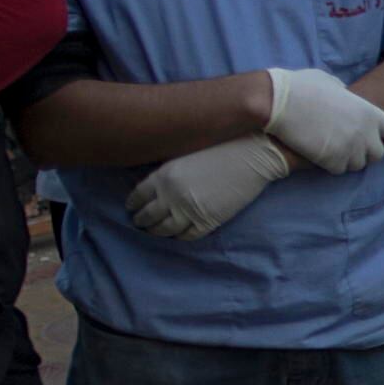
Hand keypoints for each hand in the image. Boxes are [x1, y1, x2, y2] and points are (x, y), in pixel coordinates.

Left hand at [129, 132, 295, 238]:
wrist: (251, 155)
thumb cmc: (219, 147)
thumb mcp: (184, 153)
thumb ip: (166, 170)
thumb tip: (155, 184)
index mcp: (163, 176)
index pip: (138, 196)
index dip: (133, 204)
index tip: (131, 207)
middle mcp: (172, 196)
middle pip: (148, 216)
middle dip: (141, 220)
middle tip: (139, 223)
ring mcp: (190, 211)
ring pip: (165, 229)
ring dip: (157, 232)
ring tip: (154, 232)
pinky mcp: (208, 221)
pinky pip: (188, 236)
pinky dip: (180, 237)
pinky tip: (177, 234)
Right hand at [255, 64, 383, 170]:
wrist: (277, 102)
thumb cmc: (300, 87)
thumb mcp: (330, 82)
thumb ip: (345, 93)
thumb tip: (344, 94)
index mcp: (369, 112)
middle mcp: (365, 133)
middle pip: (378, 154)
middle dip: (366, 152)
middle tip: (351, 147)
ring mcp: (351, 149)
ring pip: (358, 165)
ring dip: (349, 159)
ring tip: (334, 149)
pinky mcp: (333, 161)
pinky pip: (340, 170)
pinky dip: (332, 165)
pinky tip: (321, 155)